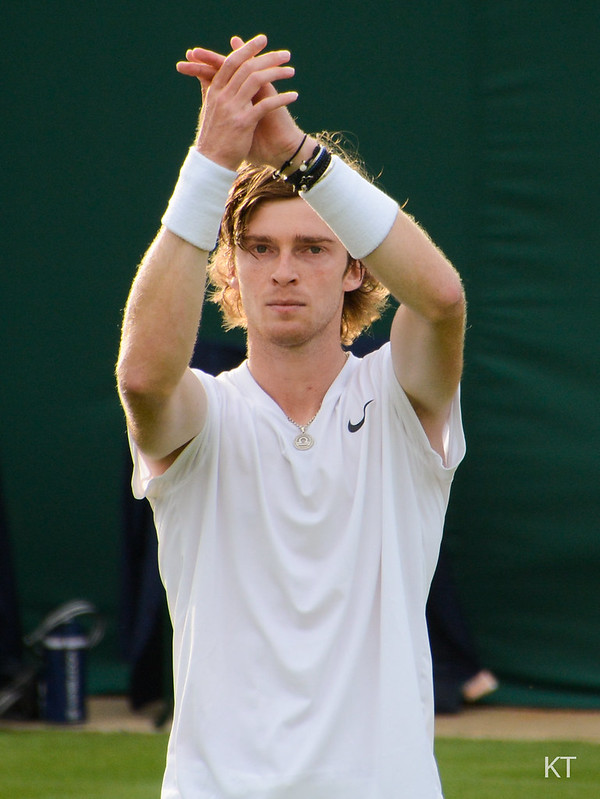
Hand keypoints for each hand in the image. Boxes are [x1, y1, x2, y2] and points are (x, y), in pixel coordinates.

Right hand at [177, 35, 305, 168]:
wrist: (211, 162)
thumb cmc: (213, 137)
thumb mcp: (207, 110)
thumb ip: (208, 91)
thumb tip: (205, 76)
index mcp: (215, 91)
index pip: (232, 62)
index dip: (247, 49)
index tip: (262, 40)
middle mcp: (223, 96)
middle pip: (247, 67)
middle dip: (268, 57)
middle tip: (285, 54)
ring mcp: (233, 109)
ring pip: (256, 81)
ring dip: (277, 73)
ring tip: (291, 71)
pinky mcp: (244, 123)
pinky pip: (266, 105)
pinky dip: (282, 98)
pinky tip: (294, 95)